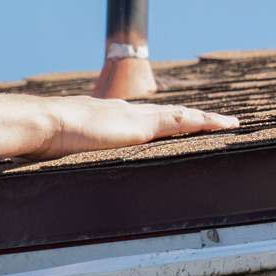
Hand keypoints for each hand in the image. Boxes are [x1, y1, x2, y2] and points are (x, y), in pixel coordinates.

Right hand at [32, 95, 238, 159]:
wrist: (46, 123)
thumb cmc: (46, 139)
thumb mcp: (63, 148)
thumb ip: (70, 151)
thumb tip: (59, 163)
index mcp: (110, 117)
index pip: (145, 119)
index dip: (165, 121)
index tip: (179, 123)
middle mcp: (128, 112)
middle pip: (170, 114)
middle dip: (193, 117)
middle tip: (215, 120)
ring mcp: (136, 117)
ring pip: (182, 115)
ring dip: (206, 119)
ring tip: (230, 123)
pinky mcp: (143, 126)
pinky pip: (182, 121)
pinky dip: (203, 122)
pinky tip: (220, 124)